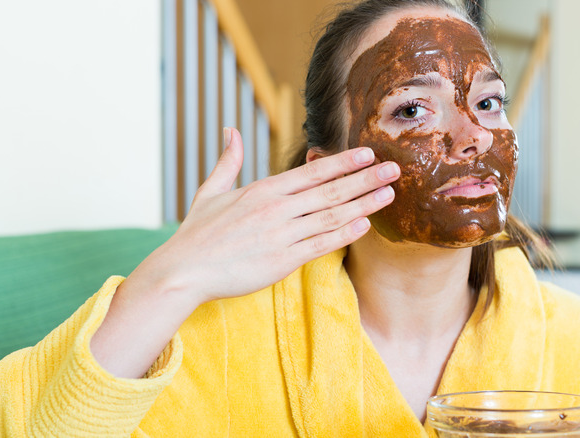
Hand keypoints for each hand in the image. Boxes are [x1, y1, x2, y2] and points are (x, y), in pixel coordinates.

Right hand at [130, 127, 399, 304]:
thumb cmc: (197, 234)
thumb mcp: (210, 191)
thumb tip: (230, 130)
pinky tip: (365, 224)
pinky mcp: (283, 260)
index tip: (369, 153)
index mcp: (263, 189)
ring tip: (389, 193)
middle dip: (366, 178)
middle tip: (396, 169)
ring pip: (332, 215)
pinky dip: (345, 233)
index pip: (313, 171)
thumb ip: (227, 160)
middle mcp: (277, 208)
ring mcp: (282, 234)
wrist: (183, 271)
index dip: (344, 162)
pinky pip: (321, 243)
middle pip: (331, 190)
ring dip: (364, 203)